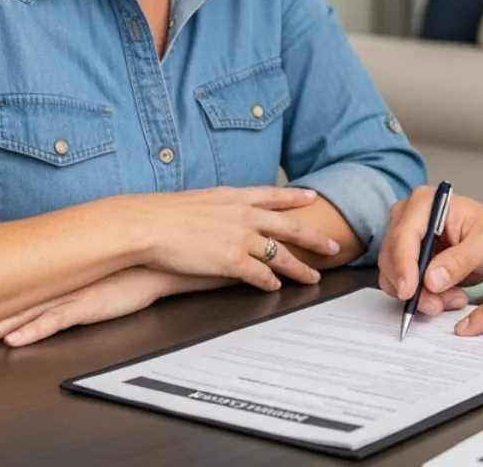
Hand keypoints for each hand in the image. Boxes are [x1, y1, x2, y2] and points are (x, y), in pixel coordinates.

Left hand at [0, 268, 214, 349]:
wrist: (156, 260)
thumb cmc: (122, 270)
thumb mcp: (84, 277)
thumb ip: (61, 281)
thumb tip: (36, 289)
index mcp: (50, 279)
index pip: (5, 294)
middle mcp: (54, 286)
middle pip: (5, 306)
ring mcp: (69, 295)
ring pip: (22, 315)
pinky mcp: (88, 305)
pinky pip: (56, 320)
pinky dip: (34, 329)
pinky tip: (15, 339)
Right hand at [119, 186, 340, 290]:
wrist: (149, 225)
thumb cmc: (164, 213)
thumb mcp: (198, 200)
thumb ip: (217, 206)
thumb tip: (220, 211)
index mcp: (235, 197)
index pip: (274, 194)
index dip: (296, 197)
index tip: (313, 197)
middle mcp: (244, 215)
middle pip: (290, 227)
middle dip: (314, 238)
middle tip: (333, 246)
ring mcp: (241, 238)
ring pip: (281, 255)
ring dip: (299, 268)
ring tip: (313, 276)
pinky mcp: (232, 261)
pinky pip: (260, 274)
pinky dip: (271, 281)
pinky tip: (277, 287)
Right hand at [377, 187, 482, 314]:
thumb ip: (460, 260)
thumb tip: (431, 279)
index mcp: (425, 203)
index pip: (403, 235)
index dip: (403, 265)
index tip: (409, 292)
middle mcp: (408, 217)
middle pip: (392, 258)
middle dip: (414, 287)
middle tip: (439, 304)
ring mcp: (405, 238)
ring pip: (394, 276)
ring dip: (420, 296)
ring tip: (453, 298)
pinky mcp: (406, 258)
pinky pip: (402, 284)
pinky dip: (421, 297)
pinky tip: (446, 296)